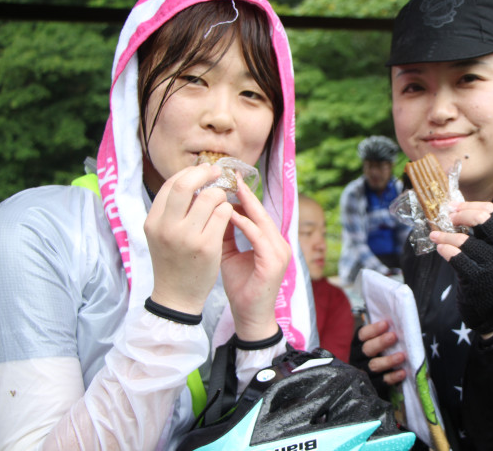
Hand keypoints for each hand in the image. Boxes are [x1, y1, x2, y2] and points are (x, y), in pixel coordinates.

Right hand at [145, 164, 232, 313]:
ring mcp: (187, 237)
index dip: (190, 173)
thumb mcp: (161, 233)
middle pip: (185, 184)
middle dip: (204, 173)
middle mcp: (167, 227)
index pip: (170, 184)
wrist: (177, 295)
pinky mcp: (207, 246)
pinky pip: (223, 214)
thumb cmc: (173, 260)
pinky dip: (228, 210)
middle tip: (216, 173)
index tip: (203, 171)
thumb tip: (193, 177)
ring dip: (220, 194)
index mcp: (153, 221)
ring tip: (221, 202)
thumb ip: (172, 209)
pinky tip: (226, 217)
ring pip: (210, 197)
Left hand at [220, 173, 290, 340]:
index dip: (244, 195)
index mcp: (270, 241)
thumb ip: (225, 234)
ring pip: (261, 220)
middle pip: (261, 212)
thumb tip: (213, 211)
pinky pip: (257, 237)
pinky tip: (229, 215)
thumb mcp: (229, 255)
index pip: (257, 213)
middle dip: (245, 193)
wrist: (250, 317)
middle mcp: (279, 243)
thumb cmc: (241, 288)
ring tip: (228, 188)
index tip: (227, 179)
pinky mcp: (274, 261)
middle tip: (229, 175)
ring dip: (244, 204)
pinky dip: (243, 224)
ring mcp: (279, 252)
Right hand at [358, 320, 406, 384]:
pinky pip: (382, 381)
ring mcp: (364, 373)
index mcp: (357, 345)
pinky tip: (402, 372)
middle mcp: (358, 358)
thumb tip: (396, 323)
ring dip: (388, 360)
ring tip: (401, 356)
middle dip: (380, 342)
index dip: (373, 329)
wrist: (369, 382)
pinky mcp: (372, 386)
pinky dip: (393, 377)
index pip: (362, 335)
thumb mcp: (373, 344)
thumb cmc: (375, 356)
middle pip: (367, 349)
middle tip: (393, 336)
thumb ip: (381, 335)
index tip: (385, 324)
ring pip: (374, 366)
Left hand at [429, 203, 492, 333]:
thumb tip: (454, 208)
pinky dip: (445, 250)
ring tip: (434, 236)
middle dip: (461, 215)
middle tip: (447, 218)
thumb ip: (481, 232)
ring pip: (465, 240)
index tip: (454, 207)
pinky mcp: (478, 279)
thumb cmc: (486, 273)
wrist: (491, 308)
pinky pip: (457, 258)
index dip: (471, 205)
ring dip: (445, 235)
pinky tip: (440, 249)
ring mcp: (492, 264)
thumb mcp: (492, 251)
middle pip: (483, 219)